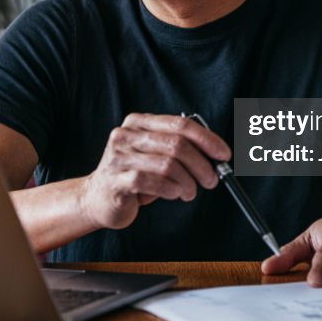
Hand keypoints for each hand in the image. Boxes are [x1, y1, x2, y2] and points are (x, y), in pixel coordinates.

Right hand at [78, 113, 230, 229]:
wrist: (98, 198)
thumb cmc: (133, 176)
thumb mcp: (155, 155)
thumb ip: (179, 149)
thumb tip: (215, 155)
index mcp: (138, 123)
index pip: (180, 124)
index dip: (206, 139)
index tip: (223, 154)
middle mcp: (126, 135)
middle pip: (176, 144)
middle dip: (201, 164)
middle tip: (211, 180)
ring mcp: (118, 157)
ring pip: (167, 164)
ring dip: (187, 182)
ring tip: (190, 192)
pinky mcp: (115, 180)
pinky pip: (151, 182)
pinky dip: (170, 189)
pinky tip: (174, 194)